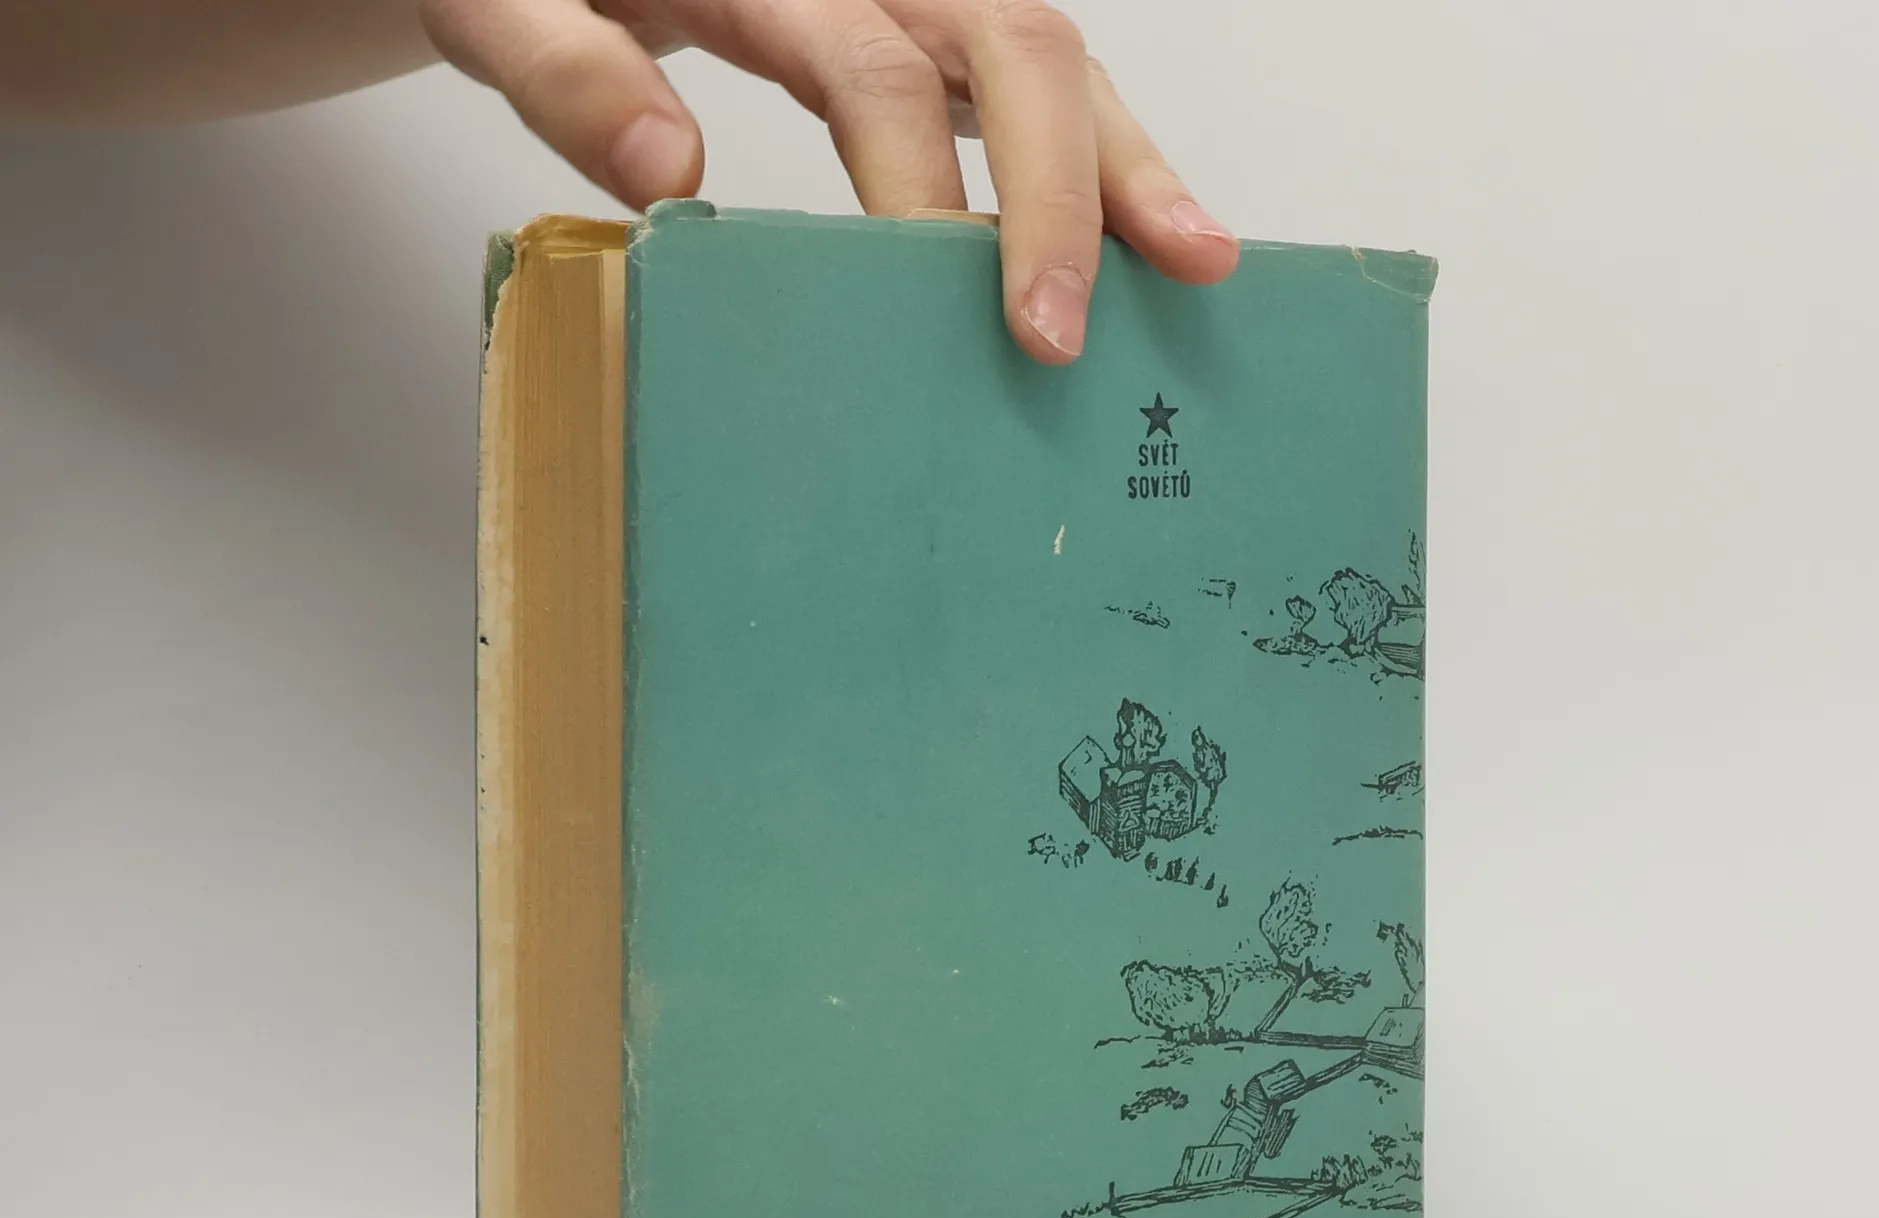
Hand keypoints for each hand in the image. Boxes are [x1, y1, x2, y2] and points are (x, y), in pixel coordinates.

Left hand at [419, 0, 1238, 361]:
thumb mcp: (495, 6)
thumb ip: (562, 71)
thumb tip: (668, 176)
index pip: (879, 71)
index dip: (925, 192)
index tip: (953, 312)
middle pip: (1011, 38)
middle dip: (1060, 191)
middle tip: (1061, 337)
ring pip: (1052, 53)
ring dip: (1128, 164)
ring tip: (1198, 262)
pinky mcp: (932, 34)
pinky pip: (1039, 83)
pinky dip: (1106, 159)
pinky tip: (1159, 236)